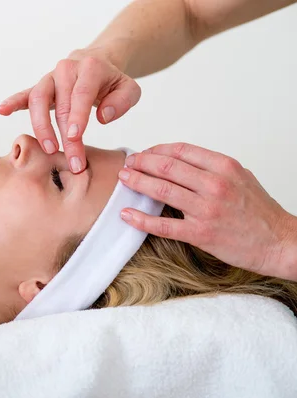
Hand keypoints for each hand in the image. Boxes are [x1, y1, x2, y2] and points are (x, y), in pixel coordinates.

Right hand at [0, 48, 140, 173]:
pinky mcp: (40, 87)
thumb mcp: (130, 89)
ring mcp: (50, 78)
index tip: (75, 138)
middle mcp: (66, 69)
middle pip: (61, 105)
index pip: (80, 94)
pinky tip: (2, 110)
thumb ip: (122, 101)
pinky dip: (13, 102)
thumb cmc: (113, 81)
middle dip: (65, 136)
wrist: (98, 62)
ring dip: (41, 126)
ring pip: (38, 99)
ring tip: (48, 148)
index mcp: (89, 68)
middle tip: (73, 162)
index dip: (77, 117)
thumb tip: (103, 117)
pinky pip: (25, 94)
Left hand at [118, 142, 296, 280]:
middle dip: (141, 163)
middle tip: (127, 164)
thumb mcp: (239, 177)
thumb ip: (210, 167)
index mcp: (224, 167)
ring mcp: (207, 209)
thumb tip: (179, 160)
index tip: (144, 153)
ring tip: (123, 179)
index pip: (180, 150)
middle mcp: (214, 184)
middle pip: (166, 167)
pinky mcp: (201, 233)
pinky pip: (164, 225)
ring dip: (137, 183)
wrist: (279, 242)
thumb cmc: (259, 211)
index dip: (156, 150)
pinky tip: (127, 215)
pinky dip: (141, 219)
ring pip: (162, 190)